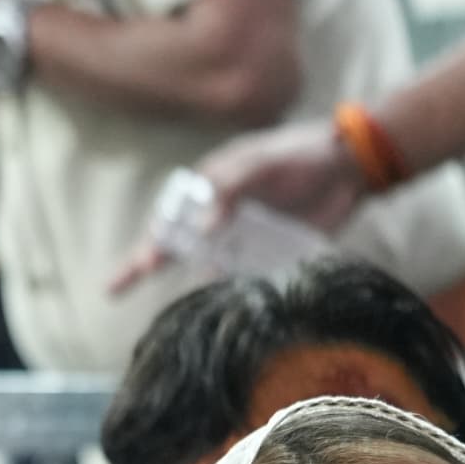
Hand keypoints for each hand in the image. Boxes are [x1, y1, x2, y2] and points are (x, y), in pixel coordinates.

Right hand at [115, 119, 365, 291]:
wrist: (351, 166)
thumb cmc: (301, 155)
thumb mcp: (263, 163)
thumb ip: (231, 189)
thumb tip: (203, 227)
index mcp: (210, 187)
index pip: (170, 215)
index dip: (152, 240)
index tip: (144, 263)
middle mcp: (219, 215)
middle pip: (174, 243)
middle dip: (145, 263)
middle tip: (113, 287)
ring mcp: (241, 236)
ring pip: (205, 265)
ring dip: (190, 283)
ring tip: (169, 308)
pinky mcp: (268, 253)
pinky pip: (242, 277)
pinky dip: (230, 291)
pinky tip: (219, 306)